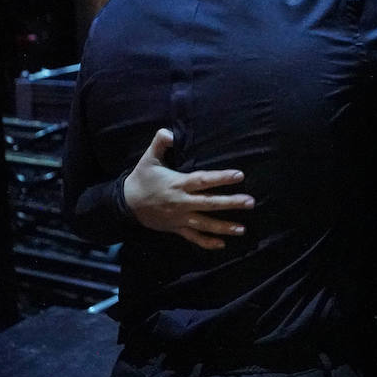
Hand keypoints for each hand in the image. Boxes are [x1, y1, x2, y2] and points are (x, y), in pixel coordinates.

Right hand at [122, 129, 254, 250]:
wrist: (126, 204)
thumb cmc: (141, 179)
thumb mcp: (148, 159)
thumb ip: (159, 143)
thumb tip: (169, 131)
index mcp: (178, 184)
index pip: (203, 180)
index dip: (222, 178)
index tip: (239, 175)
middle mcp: (182, 202)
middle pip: (210, 203)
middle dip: (231, 203)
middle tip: (251, 202)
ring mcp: (180, 217)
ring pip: (205, 223)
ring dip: (224, 227)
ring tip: (242, 229)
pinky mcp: (176, 228)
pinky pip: (193, 237)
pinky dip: (207, 242)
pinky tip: (222, 245)